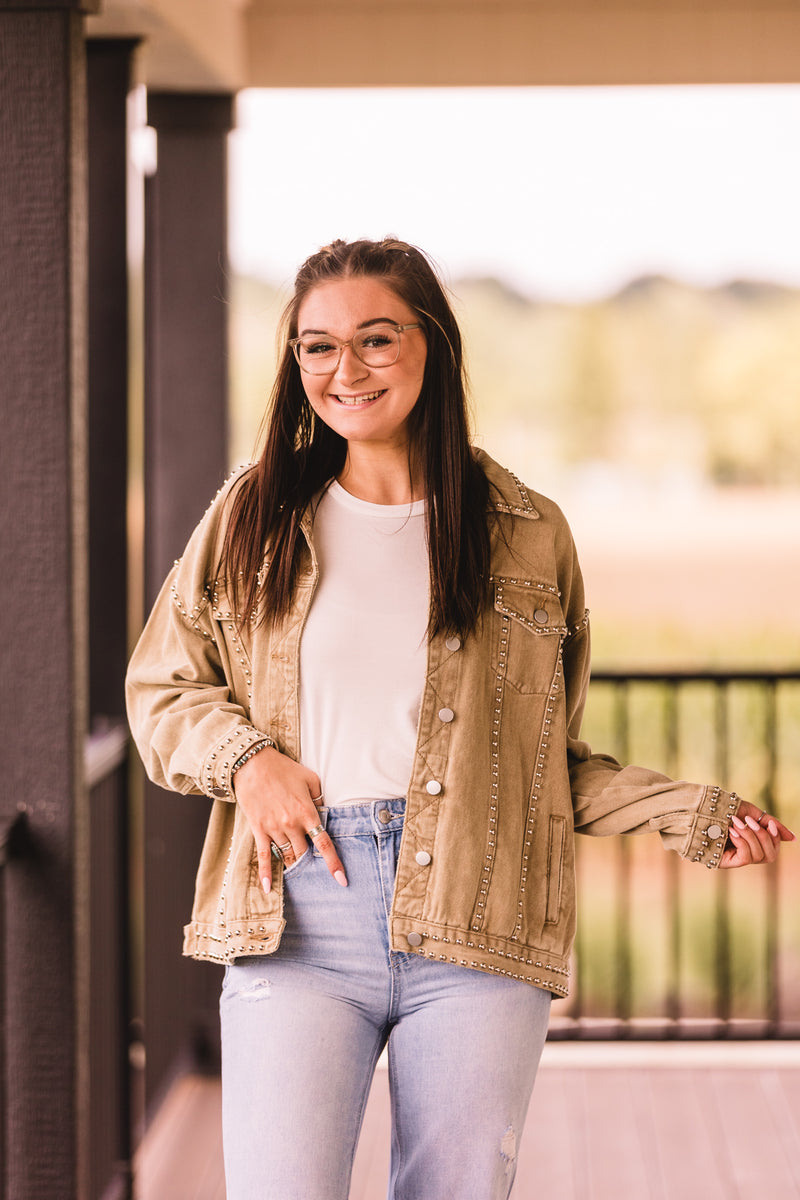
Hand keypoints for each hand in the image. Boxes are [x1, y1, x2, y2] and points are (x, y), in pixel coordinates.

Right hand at [232, 747, 346, 892]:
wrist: (253, 763)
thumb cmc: (283, 769)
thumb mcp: (310, 778)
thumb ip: (320, 798)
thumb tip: (324, 813)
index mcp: (307, 812)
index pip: (324, 844)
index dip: (333, 863)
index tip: (342, 880)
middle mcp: (291, 824)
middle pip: (304, 853)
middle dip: (310, 862)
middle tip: (314, 869)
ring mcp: (274, 828)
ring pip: (287, 855)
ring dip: (293, 864)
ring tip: (299, 872)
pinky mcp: (259, 829)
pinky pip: (263, 856)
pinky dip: (266, 873)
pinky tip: (268, 888)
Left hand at [720, 798, 795, 868]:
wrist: (698, 807)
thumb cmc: (722, 808)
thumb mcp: (750, 812)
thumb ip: (770, 824)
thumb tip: (792, 838)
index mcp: (752, 841)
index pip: (773, 848)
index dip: (775, 837)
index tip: (769, 823)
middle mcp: (746, 852)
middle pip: (770, 856)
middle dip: (764, 837)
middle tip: (750, 821)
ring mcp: (735, 858)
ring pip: (759, 856)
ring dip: (751, 836)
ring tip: (737, 822)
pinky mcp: (726, 862)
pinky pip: (746, 857)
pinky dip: (743, 842)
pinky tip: (732, 831)